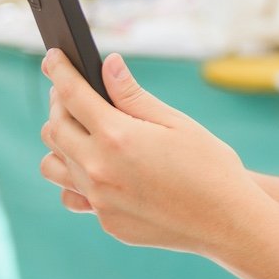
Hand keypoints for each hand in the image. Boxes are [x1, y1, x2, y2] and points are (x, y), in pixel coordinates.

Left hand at [39, 49, 266, 255]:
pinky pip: (73, 195)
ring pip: (52, 165)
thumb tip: (108, 66)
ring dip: (60, 143)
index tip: (52, 57)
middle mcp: (98, 169)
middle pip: (54, 128)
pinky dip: (76, 179)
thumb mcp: (176, 122)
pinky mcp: (105, 221)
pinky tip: (97, 170)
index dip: (59, 71)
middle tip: (71, 93)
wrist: (226, 221)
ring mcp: (98, 199)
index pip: (73, 95)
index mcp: (117, 137)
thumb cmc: (210, 167)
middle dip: (59, 104)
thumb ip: (134, 96)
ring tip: (81, 132)